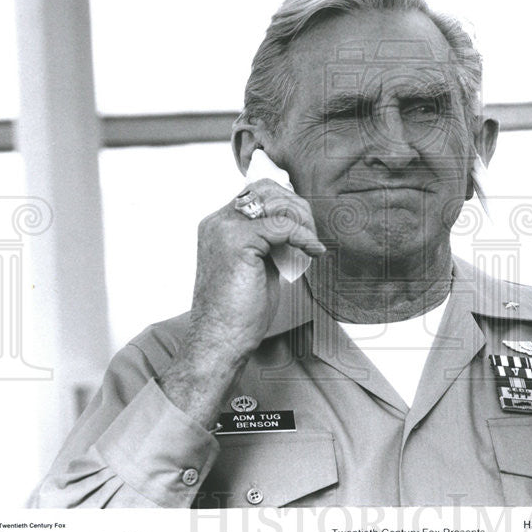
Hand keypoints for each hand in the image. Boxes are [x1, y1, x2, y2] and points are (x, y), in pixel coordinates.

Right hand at [161, 180, 324, 426]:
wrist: (220, 342)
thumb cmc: (239, 313)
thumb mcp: (258, 266)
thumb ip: (270, 242)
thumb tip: (297, 227)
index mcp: (218, 225)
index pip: (258, 192)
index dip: (288, 204)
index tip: (306, 229)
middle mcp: (217, 222)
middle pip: (268, 189)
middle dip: (297, 208)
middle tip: (311, 237)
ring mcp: (224, 229)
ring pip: (276, 202)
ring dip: (302, 221)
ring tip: (310, 246)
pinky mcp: (237, 242)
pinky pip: (283, 225)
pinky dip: (304, 237)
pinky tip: (314, 252)